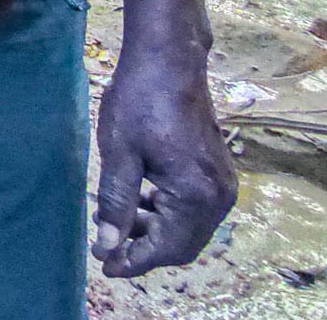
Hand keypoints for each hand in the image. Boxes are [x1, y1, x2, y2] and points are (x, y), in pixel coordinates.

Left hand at [92, 47, 236, 277]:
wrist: (168, 60)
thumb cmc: (139, 100)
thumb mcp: (119, 154)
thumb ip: (115, 204)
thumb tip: (106, 246)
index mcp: (198, 195)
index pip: (167, 248)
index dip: (134, 261)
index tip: (104, 266)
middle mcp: (219, 196)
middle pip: (182, 244)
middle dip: (144, 248)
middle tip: (107, 245)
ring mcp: (222, 184)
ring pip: (188, 227)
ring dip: (154, 230)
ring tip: (115, 218)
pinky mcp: (216, 172)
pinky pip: (193, 209)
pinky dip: (166, 213)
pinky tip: (138, 200)